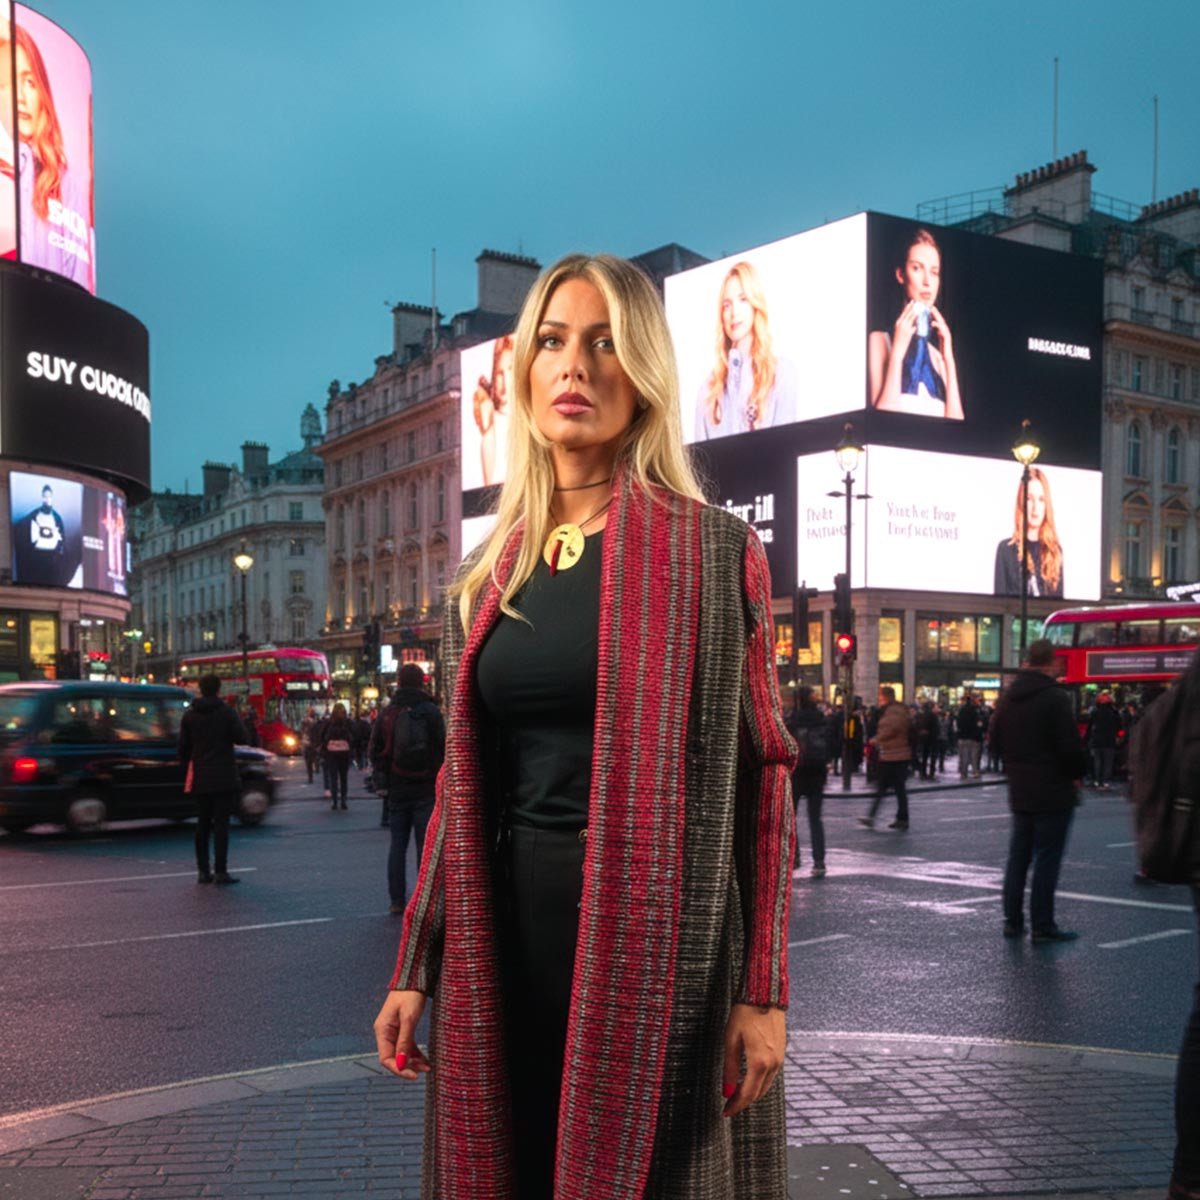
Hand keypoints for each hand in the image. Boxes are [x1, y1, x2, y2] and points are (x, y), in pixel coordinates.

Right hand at [373, 989, 430, 1080]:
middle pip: (393, 1058)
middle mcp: (385, 1033)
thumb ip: (405, 1041)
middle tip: (423, 1070)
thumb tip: (401, 1063)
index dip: (398, 1069)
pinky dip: (415, 1053)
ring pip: (401, 1053)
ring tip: (427, 1066)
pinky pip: (406, 1046)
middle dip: (407, 1066)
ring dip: (412, 1061)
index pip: (386, 1058)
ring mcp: (393, 1031)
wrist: (414, 979)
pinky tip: (424, 1059)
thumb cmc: (410, 995)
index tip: (414, 1075)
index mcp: (382, 1030)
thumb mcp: (409, 1018)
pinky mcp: (402, 1028)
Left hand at [721, 1003, 785, 1117]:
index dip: (735, 1106)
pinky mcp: (781, 1052)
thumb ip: (729, 1067)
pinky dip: (760, 1082)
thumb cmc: (745, 1013)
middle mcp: (773, 1064)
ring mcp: (780, 1058)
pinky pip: (772, 1075)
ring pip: (766, 1086)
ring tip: (737, 1094)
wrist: (764, 995)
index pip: (747, 1094)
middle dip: (743, 1102)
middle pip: (758, 1094)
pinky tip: (750, 1079)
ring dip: (752, 1093)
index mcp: (759, 1062)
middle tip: (729, 1105)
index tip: (726, 1112)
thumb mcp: (731, 1039)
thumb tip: (726, 1090)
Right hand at [891, 300, 918, 356]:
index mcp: (898, 323)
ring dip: (918, 311)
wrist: (897, 351)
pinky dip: (919, 321)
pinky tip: (924, 319)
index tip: (913, 301)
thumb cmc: (899, 343)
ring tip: (923, 307)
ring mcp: (905, 328)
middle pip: (909, 312)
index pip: (904, 312)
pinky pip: (915, 325)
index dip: (909, 306)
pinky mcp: (909, 332)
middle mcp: (901, 324)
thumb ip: (905, 327)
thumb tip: (913, 324)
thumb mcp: (900, 332)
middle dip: (915, 307)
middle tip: (920, 302)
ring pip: (912, 317)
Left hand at [930, 305, 953, 358]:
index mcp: (940, 334)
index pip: (936, 323)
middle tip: (930, 306)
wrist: (945, 362)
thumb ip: (925, 341)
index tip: (927, 311)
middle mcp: (944, 333)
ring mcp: (946, 335)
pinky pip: (943, 330)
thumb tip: (918, 339)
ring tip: (932, 310)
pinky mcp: (947, 338)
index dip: (932, 317)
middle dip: (935, 313)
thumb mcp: (930, 347)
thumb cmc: (938, 356)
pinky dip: (938, 326)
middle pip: (940, 321)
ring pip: (942, 323)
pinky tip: (932, 322)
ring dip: (937, 316)